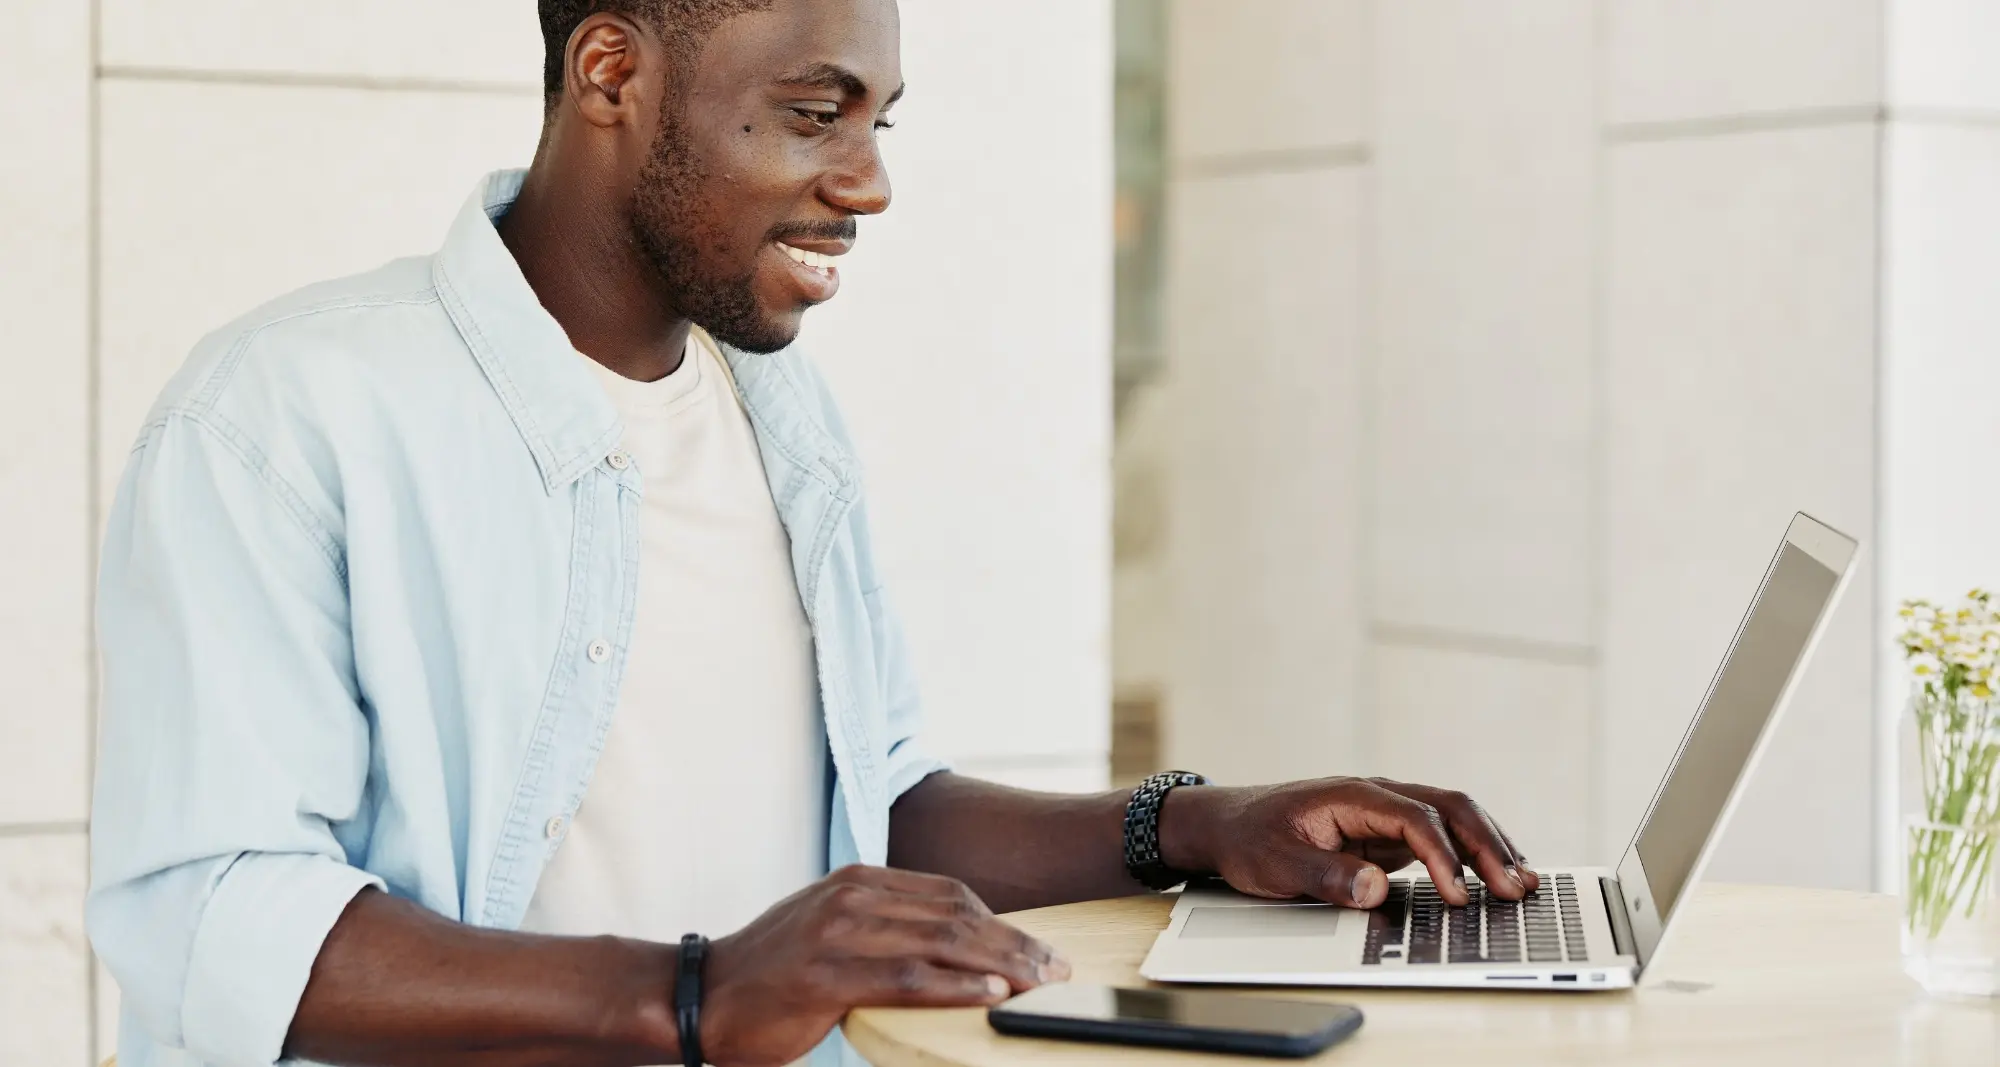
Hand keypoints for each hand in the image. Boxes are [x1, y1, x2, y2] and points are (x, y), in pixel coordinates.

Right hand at [699, 865, 1071, 1065]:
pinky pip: (909, 977)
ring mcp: (839, 931)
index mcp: (858, 880)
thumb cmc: (770, 977)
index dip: (1003, 921)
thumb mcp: (830, 932)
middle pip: (956, 915)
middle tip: (1058, 970)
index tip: (1041, 948)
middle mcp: (853, 896)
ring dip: (1001, 965)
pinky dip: (958, 986)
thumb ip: (884, 929)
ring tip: (1040, 985)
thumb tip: (951, 948)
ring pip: (941, 942)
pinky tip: (992, 995)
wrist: (700, 999)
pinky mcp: (827, 973)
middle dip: (1016, 944)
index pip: (950, 894)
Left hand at [1160, 777, 1539, 908]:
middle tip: (1515, 888)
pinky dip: (1474, 853)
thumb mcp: (1277, 863)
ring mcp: (1387, 812)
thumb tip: (1377, 889)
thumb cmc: (1250, 839)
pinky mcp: (1389, 832)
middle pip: (1449, 807)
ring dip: (1490, 846)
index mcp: (1352, 794)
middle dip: (1487, 846)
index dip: (1443, 856)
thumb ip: (1326, 875)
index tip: (1459, 895)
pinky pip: (1443, 836)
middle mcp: (1378, 795)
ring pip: (1454, 817)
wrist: (1227, 824)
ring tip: (1524, 883)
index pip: (1414, 817)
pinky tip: (1498, 874)